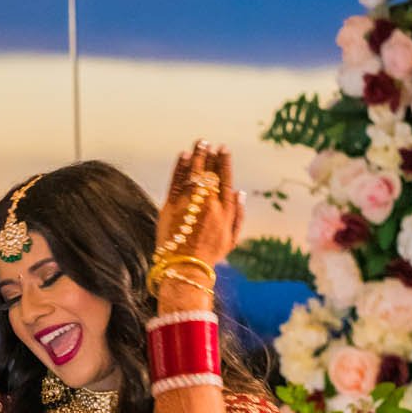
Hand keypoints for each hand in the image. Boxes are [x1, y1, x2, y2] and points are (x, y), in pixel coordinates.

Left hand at [155, 141, 243, 270]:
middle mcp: (208, 205)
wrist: (185, 268)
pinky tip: (184, 155)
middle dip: (210, 155)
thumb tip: (240, 192)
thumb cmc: (209, 255)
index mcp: (224, 212)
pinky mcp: (171, 206)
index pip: (225, 180)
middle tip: (209, 143)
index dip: (224, 162)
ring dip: (197, 155)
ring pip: (194, 173)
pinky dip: (181, 166)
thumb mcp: (231, 239)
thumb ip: (239, 215)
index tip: (223, 149)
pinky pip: (177, 181)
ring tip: (199, 143)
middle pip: (210, 173)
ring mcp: (189, 204)